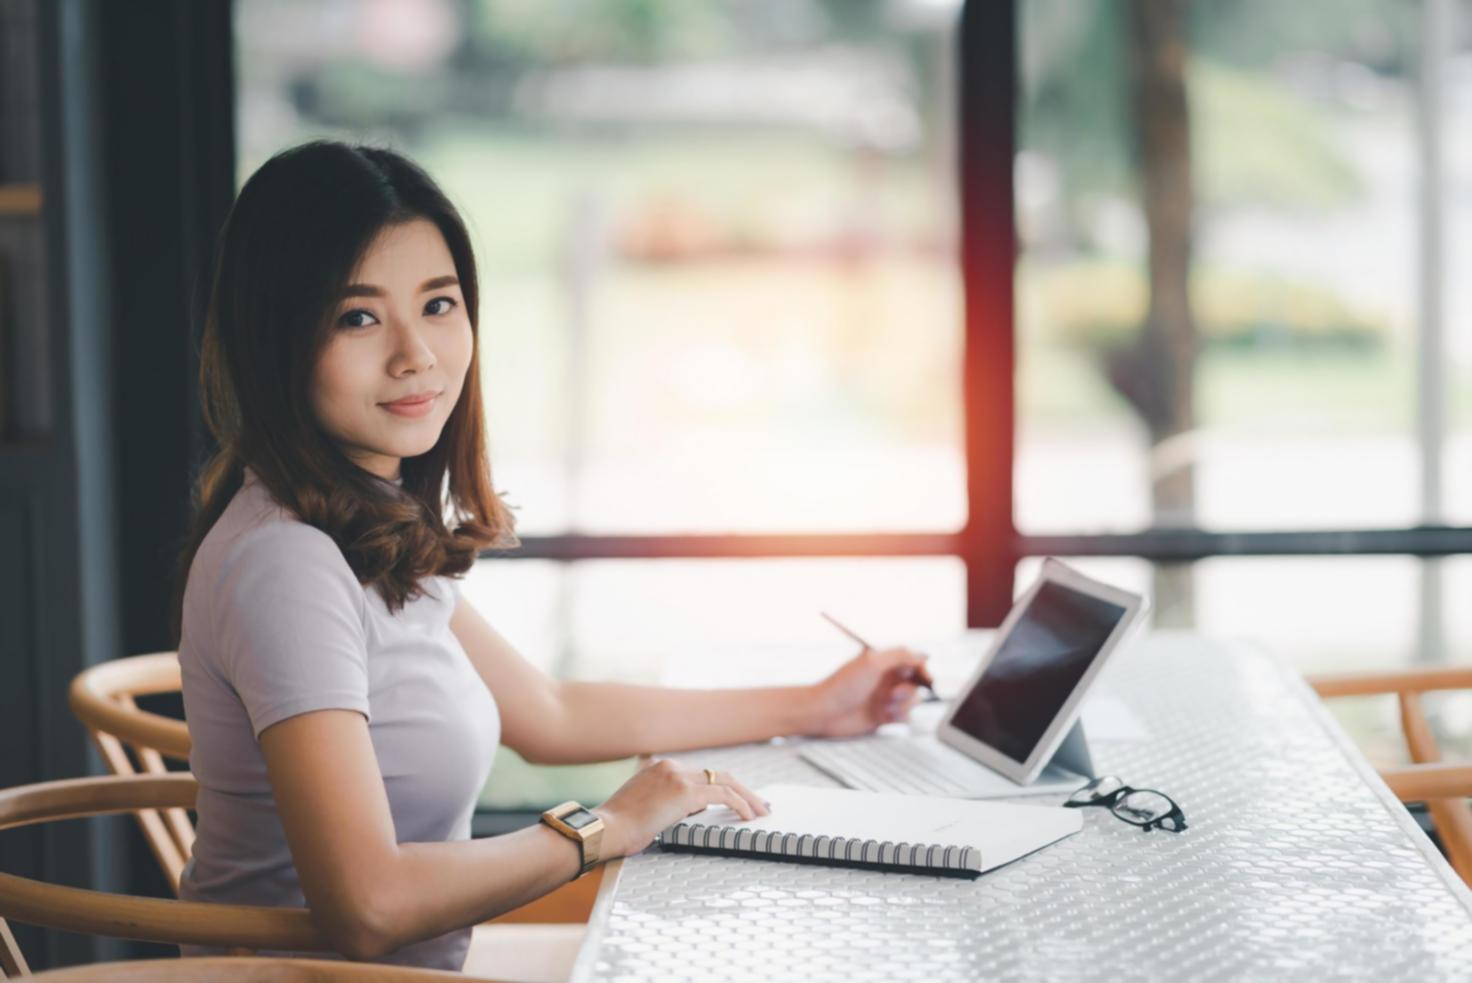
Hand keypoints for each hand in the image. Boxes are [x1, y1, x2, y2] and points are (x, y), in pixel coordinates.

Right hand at [594, 760, 769, 857]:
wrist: (605, 829)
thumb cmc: (619, 827)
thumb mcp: (645, 808)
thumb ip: (668, 803)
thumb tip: (694, 809)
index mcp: (659, 767)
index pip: (699, 774)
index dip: (722, 786)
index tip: (737, 798)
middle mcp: (670, 766)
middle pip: (716, 773)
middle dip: (741, 788)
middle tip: (759, 803)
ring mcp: (677, 776)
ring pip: (725, 781)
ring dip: (747, 796)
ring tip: (761, 811)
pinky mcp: (684, 792)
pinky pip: (722, 794)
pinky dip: (740, 803)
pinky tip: (749, 816)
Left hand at [807, 646, 928, 738]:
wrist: (824, 712)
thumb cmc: (842, 685)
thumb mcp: (872, 662)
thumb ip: (900, 655)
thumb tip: (923, 655)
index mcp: (884, 662)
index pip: (913, 662)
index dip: (923, 670)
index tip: (927, 679)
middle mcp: (886, 679)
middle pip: (916, 683)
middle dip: (910, 690)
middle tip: (895, 694)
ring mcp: (885, 697)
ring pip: (912, 701)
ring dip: (904, 705)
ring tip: (887, 706)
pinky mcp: (883, 716)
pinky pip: (904, 717)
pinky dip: (900, 717)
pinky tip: (885, 716)